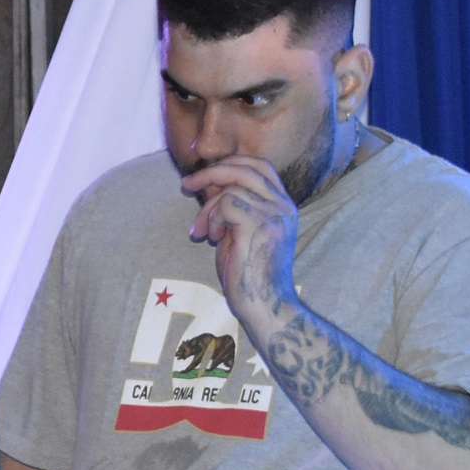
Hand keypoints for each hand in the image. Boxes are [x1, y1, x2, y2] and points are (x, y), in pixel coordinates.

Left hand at [179, 155, 298, 327]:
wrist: (262, 304)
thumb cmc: (245, 272)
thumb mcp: (236, 231)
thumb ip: (229, 205)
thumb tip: (209, 180)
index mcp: (282, 205)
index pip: (259, 166)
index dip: (229, 165)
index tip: (202, 178)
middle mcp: (284, 206)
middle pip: (247, 168)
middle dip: (211, 172)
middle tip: (186, 185)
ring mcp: (275, 215)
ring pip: (232, 188)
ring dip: (207, 209)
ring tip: (203, 233)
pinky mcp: (261, 226)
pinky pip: (227, 204)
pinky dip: (212, 218)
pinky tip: (212, 239)